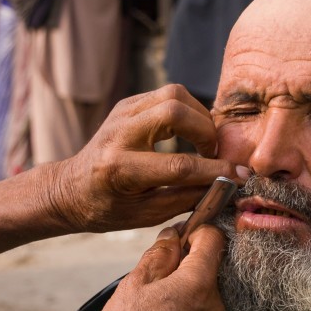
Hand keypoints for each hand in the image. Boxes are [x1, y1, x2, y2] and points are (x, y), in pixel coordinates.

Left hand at [49, 85, 237, 233]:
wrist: (70, 188)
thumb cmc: (107, 209)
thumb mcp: (146, 215)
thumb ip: (185, 198)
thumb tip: (224, 184)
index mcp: (120, 169)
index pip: (179, 165)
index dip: (215, 171)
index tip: (240, 176)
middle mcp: (119, 134)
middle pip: (175, 112)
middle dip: (206, 132)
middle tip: (214, 153)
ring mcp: (121, 113)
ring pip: (174, 94)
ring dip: (199, 116)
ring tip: (205, 142)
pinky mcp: (127, 104)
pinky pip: (167, 95)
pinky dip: (188, 110)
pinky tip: (192, 131)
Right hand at [86, 224, 224, 310]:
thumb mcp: (135, 283)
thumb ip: (160, 253)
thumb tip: (174, 235)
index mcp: (200, 282)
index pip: (213, 237)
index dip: (194, 229)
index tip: (174, 237)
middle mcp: (216, 301)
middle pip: (209, 263)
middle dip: (185, 259)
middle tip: (154, 270)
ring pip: (203, 286)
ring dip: (183, 282)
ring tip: (152, 297)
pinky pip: (200, 307)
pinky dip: (184, 303)